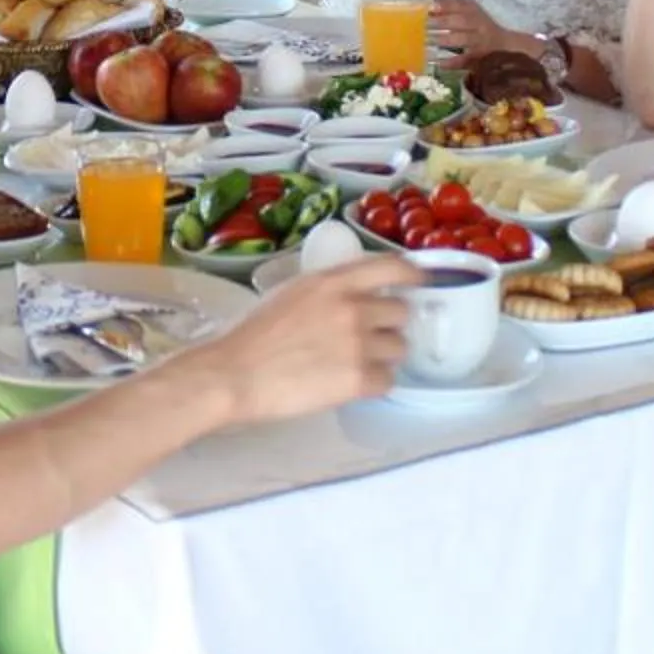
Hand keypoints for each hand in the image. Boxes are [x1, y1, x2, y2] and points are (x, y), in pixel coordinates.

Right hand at [180, 256, 419, 421]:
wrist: (234, 374)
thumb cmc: (251, 335)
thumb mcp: (290, 293)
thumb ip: (326, 291)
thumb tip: (352, 295)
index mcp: (333, 282)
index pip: (391, 268)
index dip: (412, 275)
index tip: (419, 282)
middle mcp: (352, 308)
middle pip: (401, 313)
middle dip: (388, 326)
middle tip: (367, 339)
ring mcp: (358, 345)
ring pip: (399, 348)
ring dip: (383, 356)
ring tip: (355, 365)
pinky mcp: (358, 380)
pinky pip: (388, 380)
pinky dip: (374, 384)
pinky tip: (350, 385)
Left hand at [429, 0, 527, 63]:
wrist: (508, 49)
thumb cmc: (483, 30)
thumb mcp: (473, 15)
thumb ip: (454, 10)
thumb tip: (430, 8)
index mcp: (478, 14)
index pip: (462, 6)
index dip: (447, 5)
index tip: (431, 7)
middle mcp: (481, 26)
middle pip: (462, 22)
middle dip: (443, 22)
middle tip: (425, 24)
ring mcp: (482, 44)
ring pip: (464, 39)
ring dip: (445, 39)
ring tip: (427, 41)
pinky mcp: (481, 60)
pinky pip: (466, 61)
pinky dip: (452, 62)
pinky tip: (439, 63)